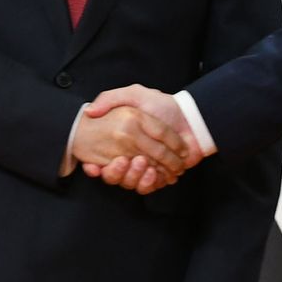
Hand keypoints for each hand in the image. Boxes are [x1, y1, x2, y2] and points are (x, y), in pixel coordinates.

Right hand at [81, 85, 204, 193]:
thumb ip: (111, 98)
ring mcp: (145, 167)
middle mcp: (130, 155)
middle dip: (117, 172)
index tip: (93, 166)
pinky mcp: (158, 176)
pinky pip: (148, 187)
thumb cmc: (163, 105)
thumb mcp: (134, 94)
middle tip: (123, 161)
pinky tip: (153, 173)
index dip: (95, 166)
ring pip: (131, 182)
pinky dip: (149, 183)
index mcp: (121, 140)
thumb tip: (89, 111)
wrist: (191, 119)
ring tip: (142, 164)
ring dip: (134, 177)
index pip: (103, 157)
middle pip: (116, 173)